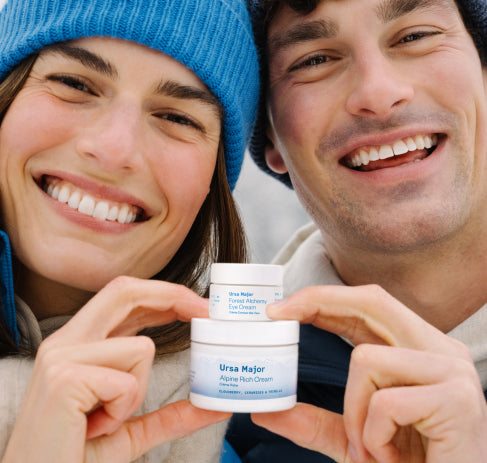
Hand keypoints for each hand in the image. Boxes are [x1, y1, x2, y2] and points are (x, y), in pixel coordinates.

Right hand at [3, 276, 229, 462]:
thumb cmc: (75, 459)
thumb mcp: (130, 430)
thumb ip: (169, 414)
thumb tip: (212, 406)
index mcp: (77, 344)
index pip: (123, 298)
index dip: (164, 294)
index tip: (199, 306)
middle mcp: (65, 342)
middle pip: (125, 291)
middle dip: (173, 295)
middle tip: (206, 312)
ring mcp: (62, 357)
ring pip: (141, 348)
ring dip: (136, 393)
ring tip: (105, 420)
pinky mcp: (65, 379)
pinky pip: (127, 382)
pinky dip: (122, 410)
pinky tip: (95, 428)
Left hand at [251, 284, 486, 462]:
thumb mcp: (354, 440)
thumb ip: (313, 422)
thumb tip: (264, 411)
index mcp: (418, 350)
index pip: (367, 307)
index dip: (323, 299)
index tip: (280, 307)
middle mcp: (439, 350)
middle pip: (371, 302)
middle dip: (318, 302)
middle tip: (277, 314)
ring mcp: (452, 371)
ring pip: (366, 358)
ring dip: (353, 412)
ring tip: (371, 447)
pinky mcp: (457, 399)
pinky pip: (385, 401)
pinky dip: (373, 436)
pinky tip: (391, 457)